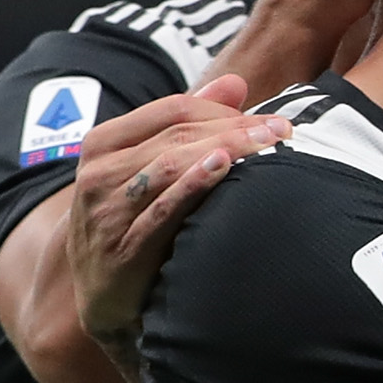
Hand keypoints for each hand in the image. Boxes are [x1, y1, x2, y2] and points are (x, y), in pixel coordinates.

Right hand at [66, 77, 291, 378]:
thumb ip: (188, 126)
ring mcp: (107, 211)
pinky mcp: (121, 249)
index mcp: (105, 144)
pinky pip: (160, 211)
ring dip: (224, 151)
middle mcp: (99, 172)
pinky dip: (191, 188)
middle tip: (283, 131)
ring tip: (267, 146)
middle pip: (176, 136)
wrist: (105, 300)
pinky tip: (222, 170)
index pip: (173, 110)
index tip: (273, 120)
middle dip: (236, 130)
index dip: (226, 111)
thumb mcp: (152, 170)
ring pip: (169, 166)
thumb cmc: (136, 225)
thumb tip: (235, 83)